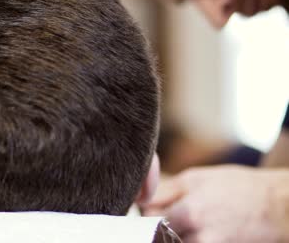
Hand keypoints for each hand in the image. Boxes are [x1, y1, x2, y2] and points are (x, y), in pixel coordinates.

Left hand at [143, 166, 288, 242]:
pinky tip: (195, 229)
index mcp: (189, 212)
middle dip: (155, 227)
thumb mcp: (197, 178)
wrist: (278, 205)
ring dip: (171, 235)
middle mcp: (198, 236)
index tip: (147, 209)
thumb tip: (141, 200)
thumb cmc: (236, 186)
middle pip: (159, 238)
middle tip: (165, 216)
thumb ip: (166, 191)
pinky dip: (188, 239)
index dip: (145, 214)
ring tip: (183, 222)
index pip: (148, 221)